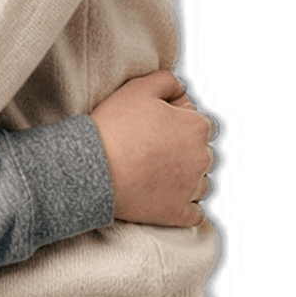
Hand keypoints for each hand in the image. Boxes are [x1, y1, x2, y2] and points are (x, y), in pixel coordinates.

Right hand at [89, 70, 217, 227]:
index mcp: (198, 128)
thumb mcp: (139, 88)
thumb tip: (181, 90)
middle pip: (202, 155)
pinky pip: (195, 216)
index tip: (157, 128)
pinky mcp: (178, 214)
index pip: (202, 125)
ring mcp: (191, 189)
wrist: (93, 168)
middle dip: (184, 153)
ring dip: (186, 181)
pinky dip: (187, 210)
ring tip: (157, 177)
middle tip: (152, 151)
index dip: (180, 124)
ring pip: (201, 185)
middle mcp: (202, 159)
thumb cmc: (115, 125)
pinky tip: (172, 205)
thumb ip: (167, 81)